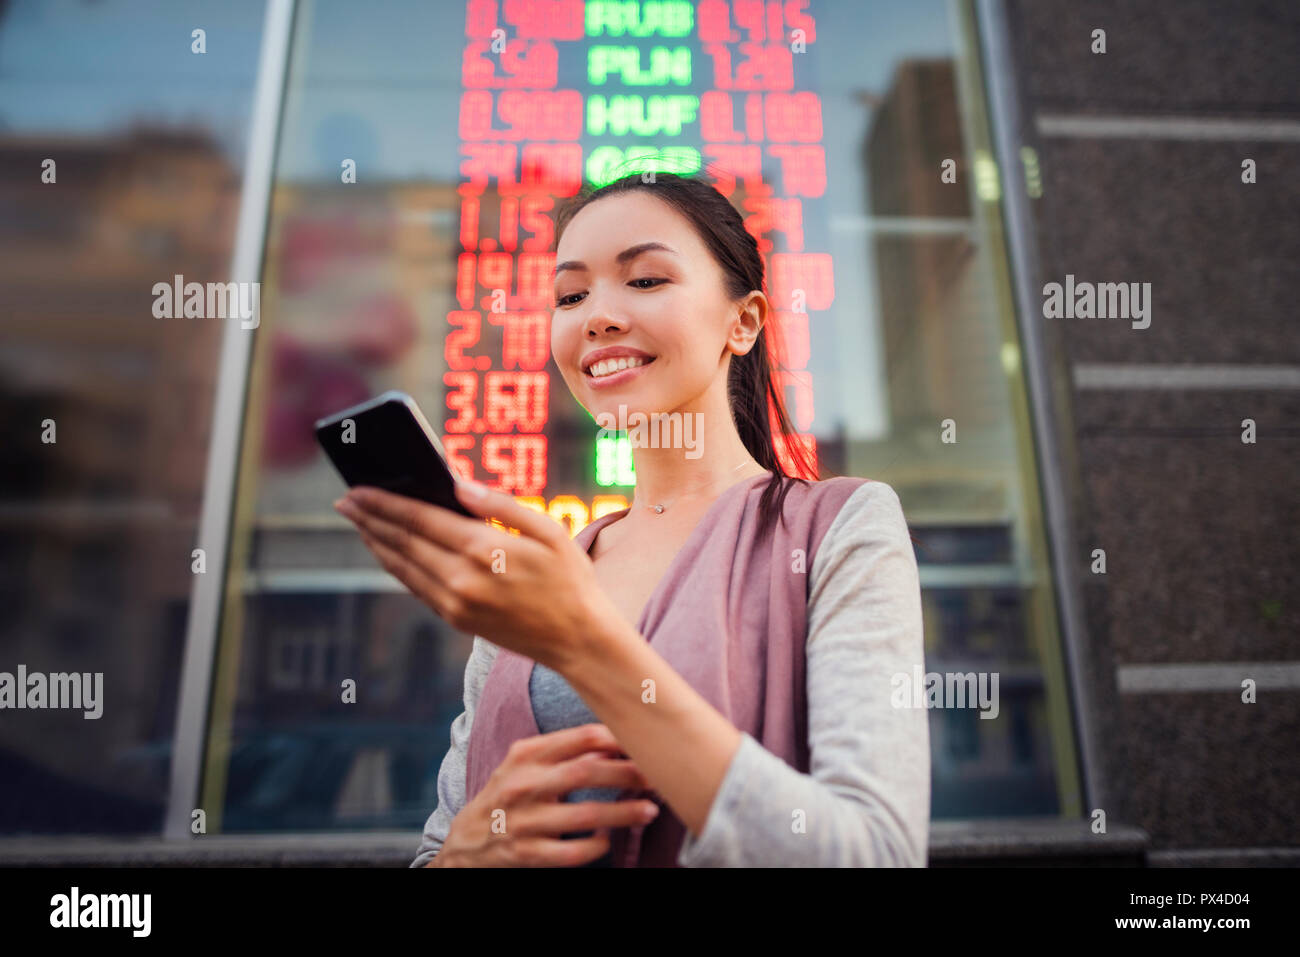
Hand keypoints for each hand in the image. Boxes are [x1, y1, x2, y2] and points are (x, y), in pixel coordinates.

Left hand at [334, 480, 622, 671]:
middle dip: (370, 518)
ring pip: (402, 567)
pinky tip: (389, 552)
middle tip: (345, 500)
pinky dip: (396, 566)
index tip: (358, 487)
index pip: (419, 518)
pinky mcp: (456, 620)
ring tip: (359, 522)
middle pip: (402, 541)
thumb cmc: (570, 579)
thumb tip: (456, 483)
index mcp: (484, 549)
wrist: (578, 640)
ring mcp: (455, 604)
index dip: (384, 501)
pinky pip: (416, 587)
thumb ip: (499, 504)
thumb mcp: (548, 531)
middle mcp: (461, 579)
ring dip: (376, 542)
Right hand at [432, 724, 659, 867]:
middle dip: (628, 774)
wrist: (465, 841)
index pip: (581, 737)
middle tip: (657, 777)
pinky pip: (572, 853)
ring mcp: (524, 822)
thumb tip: (617, 742)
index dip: (618, 739)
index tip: (645, 744)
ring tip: (650, 810)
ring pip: (585, 816)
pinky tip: (608, 839)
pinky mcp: (526, 855)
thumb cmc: (508, 794)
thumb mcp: (526, 764)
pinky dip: (596, 846)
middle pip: (586, 773)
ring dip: (624, 813)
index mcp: (526, 755)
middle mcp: (523, 785)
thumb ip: (565, 752)